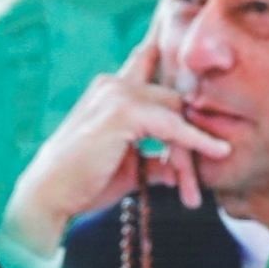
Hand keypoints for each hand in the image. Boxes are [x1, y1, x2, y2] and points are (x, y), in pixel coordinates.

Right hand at [0, 16, 232, 254]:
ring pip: (176, 114)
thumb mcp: (129, 168)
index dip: (181, 81)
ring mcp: (118, 93)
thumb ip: (156, 161)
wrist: (51, 196)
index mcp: (112, 90)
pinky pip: (172, 124)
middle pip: (174, 102)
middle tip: (192, 187)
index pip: (153, 72)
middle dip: (190, 142)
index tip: (205, 89)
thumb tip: (180, 170)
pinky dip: (194, 141)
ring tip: (192, 193)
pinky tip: (216, 151)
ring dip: (189, 154)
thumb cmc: (85, 183)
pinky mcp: (123, 111)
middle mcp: (114, 84)